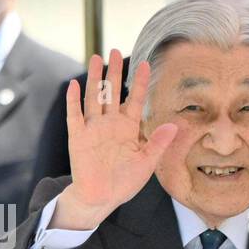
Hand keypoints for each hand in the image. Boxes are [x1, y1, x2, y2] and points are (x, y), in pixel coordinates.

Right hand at [54, 49, 177, 229]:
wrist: (102, 198)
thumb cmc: (125, 182)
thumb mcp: (146, 163)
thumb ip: (158, 143)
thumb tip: (175, 125)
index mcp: (128, 129)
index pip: (134, 100)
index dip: (139, 82)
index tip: (145, 64)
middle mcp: (110, 124)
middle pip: (112, 92)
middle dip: (114, 72)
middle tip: (115, 50)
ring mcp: (93, 129)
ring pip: (93, 98)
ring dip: (94, 78)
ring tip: (96, 58)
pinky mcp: (78, 137)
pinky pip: (74, 116)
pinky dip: (73, 101)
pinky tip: (74, 85)